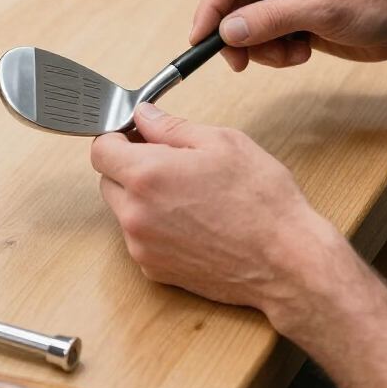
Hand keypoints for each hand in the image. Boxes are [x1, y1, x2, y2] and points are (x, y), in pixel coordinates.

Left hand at [90, 103, 344, 325]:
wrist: (287, 261)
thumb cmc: (262, 200)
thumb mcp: (223, 142)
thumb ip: (172, 127)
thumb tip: (144, 116)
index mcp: (147, 175)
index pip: (100, 150)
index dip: (117, 137)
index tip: (136, 136)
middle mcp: (135, 214)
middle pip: (108, 181)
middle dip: (129, 167)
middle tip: (170, 162)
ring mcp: (143, 247)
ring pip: (124, 212)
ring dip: (142, 199)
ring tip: (189, 196)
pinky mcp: (155, 271)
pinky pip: (141, 239)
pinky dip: (156, 228)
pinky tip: (193, 222)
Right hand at [191, 0, 386, 71]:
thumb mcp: (321, 10)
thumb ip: (269, 20)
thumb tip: (226, 31)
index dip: (210, 8)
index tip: (200, 38)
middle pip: (233, 3)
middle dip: (238, 35)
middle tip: (241, 62)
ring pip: (247, 25)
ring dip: (262, 47)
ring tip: (292, 53)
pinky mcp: (295, 16)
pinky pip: (266, 38)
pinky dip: (276, 52)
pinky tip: (303, 52)